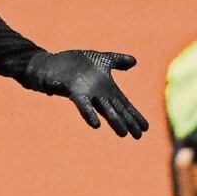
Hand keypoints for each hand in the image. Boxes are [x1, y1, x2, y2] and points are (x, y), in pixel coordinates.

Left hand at [24, 50, 148, 138]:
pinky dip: (89, 113)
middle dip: (128, 122)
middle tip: (139, 136)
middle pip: (117, 110)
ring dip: (114, 121)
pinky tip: (96, 124)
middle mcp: (98, 94)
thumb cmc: (75, 64)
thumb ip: (118, 61)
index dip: (135, 115)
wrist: (50, 65)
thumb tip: (135, 61)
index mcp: (106, 89)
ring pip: (104, 110)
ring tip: (123, 133)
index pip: (124, 104)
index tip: (146, 128)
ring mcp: (87, 94)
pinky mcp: (74, 91)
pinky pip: (83, 104)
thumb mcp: (101, 59)